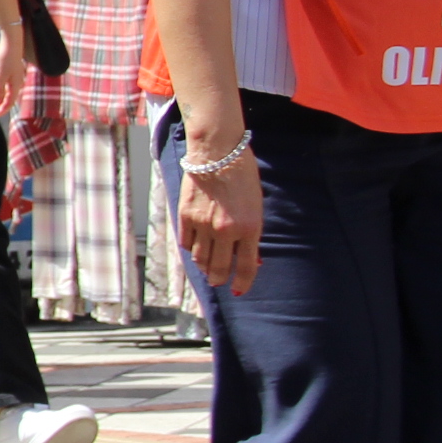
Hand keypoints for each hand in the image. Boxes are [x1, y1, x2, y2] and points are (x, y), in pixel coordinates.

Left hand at [0, 25, 26, 118]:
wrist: (11, 43)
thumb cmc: (5, 59)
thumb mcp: (0, 77)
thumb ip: (0, 91)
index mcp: (16, 86)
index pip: (9, 104)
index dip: (0, 111)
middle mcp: (18, 83)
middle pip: (9, 99)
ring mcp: (16, 78)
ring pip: (7, 92)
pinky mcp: (13, 72)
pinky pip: (7, 85)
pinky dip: (0, 89)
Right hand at [177, 141, 262, 296]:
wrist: (217, 152)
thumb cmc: (243, 176)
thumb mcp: (255, 206)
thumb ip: (251, 232)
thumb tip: (248, 256)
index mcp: (249, 228)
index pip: (245, 267)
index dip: (242, 282)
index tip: (239, 289)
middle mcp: (225, 231)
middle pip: (219, 268)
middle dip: (220, 279)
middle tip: (219, 282)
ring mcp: (203, 225)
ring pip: (200, 259)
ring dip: (204, 267)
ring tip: (207, 268)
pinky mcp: (185, 216)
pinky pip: (187, 243)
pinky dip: (191, 249)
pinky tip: (196, 248)